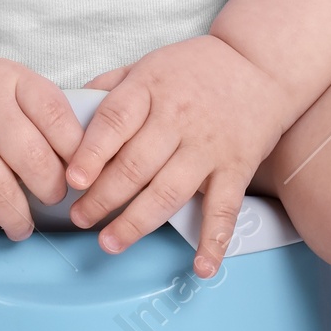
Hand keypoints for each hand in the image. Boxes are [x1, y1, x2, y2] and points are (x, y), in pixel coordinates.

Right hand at [0, 49, 83, 251]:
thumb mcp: (10, 79)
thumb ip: (42, 111)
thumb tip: (83, 159)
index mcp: (12, 81)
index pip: (57, 118)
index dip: (78, 153)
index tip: (82, 175)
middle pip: (33, 159)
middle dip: (51, 190)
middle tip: (52, 200)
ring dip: (17, 218)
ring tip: (22, 227)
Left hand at [66, 35, 289, 276]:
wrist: (260, 64)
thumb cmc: (196, 68)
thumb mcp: (148, 63)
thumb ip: (110, 87)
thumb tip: (69, 113)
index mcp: (150, 89)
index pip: (114, 122)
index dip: (91, 154)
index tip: (72, 180)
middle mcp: (178, 118)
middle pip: (135, 165)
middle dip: (103, 198)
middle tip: (80, 219)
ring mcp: (208, 146)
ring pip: (169, 192)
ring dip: (137, 223)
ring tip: (110, 242)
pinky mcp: (236, 167)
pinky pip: (224, 208)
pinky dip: (213, 241)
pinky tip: (201, 267)